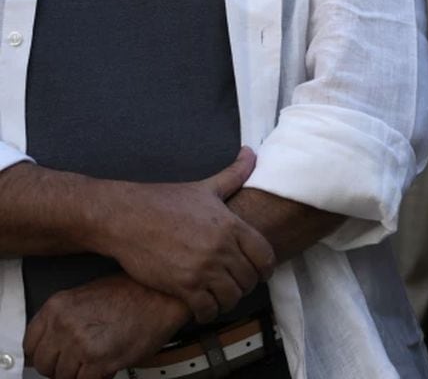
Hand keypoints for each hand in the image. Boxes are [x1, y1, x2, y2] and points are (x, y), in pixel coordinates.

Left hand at [24, 274, 188, 378]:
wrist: (164, 297)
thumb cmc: (135, 292)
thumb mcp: (88, 294)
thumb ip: (64, 317)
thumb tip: (52, 340)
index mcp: (58, 307)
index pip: (31, 345)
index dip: (43, 354)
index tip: (52, 358)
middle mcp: (65, 325)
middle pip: (44, 364)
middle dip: (60, 367)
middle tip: (76, 363)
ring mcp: (81, 344)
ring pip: (64, 377)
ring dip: (79, 374)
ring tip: (96, 362)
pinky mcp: (100, 361)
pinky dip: (96, 378)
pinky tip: (107, 366)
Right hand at [91, 148, 275, 322]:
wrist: (124, 216)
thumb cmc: (164, 201)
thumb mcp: (205, 187)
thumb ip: (234, 174)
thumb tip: (252, 152)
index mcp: (231, 225)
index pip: (265, 256)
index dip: (266, 268)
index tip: (259, 273)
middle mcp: (221, 248)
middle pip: (249, 279)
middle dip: (245, 284)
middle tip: (235, 285)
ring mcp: (202, 268)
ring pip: (231, 297)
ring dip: (228, 301)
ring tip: (220, 297)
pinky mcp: (181, 286)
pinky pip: (207, 310)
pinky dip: (208, 313)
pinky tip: (202, 307)